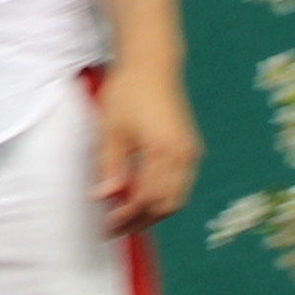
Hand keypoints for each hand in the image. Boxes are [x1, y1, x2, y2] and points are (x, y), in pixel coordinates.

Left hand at [88, 61, 199, 232]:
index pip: (146, 198)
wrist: (152, 65)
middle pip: (166, 205)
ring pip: (177, 199)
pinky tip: (140, 198)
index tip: (107, 225)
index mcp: (163, 151)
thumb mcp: (112, 130)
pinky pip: (181, 185)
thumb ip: (110, 166)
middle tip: (114, 229)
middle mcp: (183, 155)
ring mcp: (190, 152)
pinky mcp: (190, 149)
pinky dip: (162, 197)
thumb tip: (104, 197)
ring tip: (126, 218)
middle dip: (140, 221)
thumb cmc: (128, 92)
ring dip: (153, 212)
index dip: (126, 216)